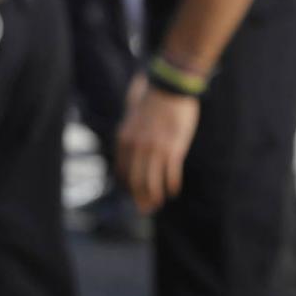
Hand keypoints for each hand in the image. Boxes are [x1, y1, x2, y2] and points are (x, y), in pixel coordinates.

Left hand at [116, 74, 200, 213]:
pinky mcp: (173, 149)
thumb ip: (129, 132)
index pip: (122, 172)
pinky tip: (173, 190)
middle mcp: (137, 147)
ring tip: (159, 202)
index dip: (128, 187)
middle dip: (140, 198)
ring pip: (152, 183)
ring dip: (155, 197)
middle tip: (146, 209)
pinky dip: (171, 186)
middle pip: (136, 182)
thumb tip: (127, 144)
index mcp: (124, 139)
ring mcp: (154, 149)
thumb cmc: (154, 98)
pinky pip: (170, 175)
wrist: (170, 86)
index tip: (135, 193)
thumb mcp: (132, 115)